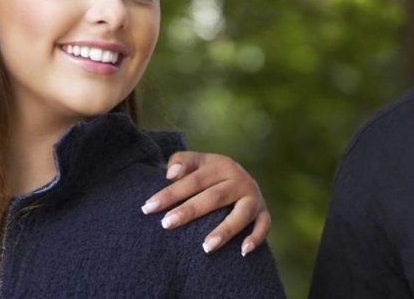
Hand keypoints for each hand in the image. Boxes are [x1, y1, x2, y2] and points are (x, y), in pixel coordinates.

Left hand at [140, 151, 269, 255]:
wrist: (240, 178)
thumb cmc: (208, 175)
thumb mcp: (196, 162)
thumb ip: (181, 162)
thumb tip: (170, 174)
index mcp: (219, 164)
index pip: (192, 180)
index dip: (170, 193)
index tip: (148, 207)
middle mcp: (238, 178)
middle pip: (213, 196)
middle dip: (189, 211)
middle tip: (167, 224)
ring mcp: (253, 196)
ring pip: (241, 214)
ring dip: (225, 230)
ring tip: (205, 247)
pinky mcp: (263, 211)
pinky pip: (264, 225)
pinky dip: (256, 237)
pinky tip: (243, 251)